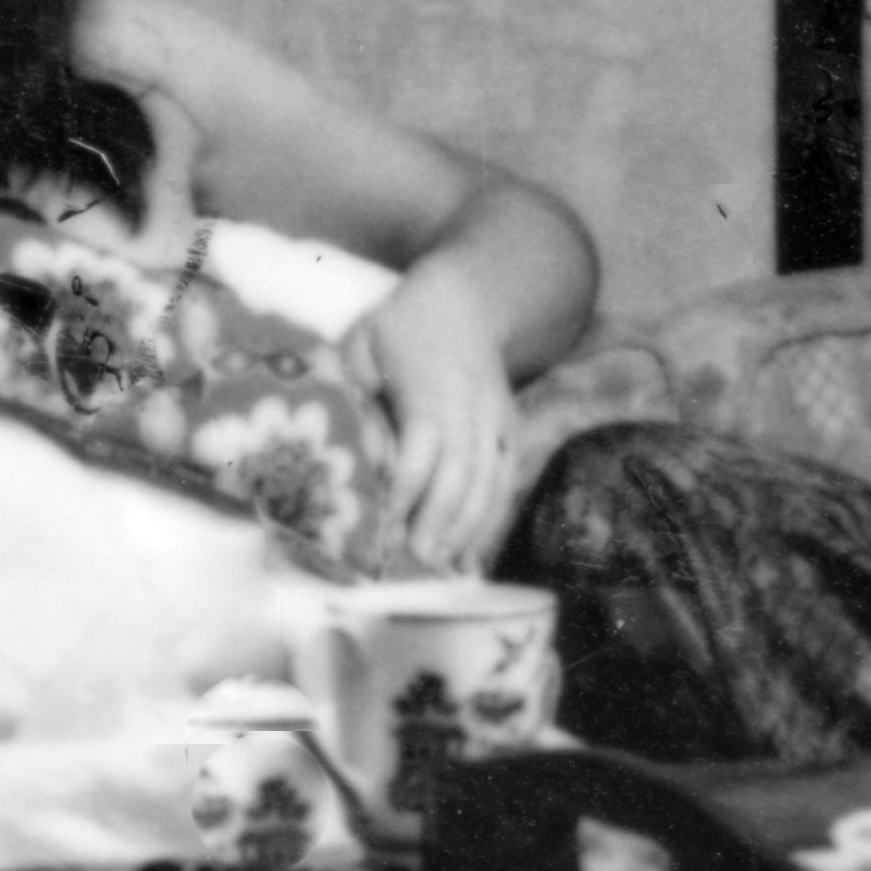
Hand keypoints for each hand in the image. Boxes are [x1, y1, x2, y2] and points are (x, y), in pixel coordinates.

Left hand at [347, 287, 520, 573]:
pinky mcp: (511, 430)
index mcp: (431, 388)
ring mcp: (497, 420)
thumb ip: (359, 396)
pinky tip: (474, 551)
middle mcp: (472, 407)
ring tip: (444, 567)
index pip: (420, 448)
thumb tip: (365, 453)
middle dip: (441, 521)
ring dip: (469, 529)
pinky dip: (492, 518)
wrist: (468, 303)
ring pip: (490, 482)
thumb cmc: (402, 329)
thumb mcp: (364, 347)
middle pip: (461, 473)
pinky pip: (506, 480)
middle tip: (419, 562)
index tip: (387, 528)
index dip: (406, 492)